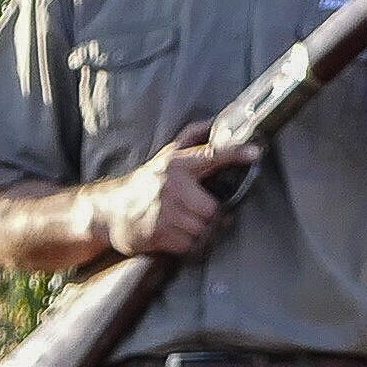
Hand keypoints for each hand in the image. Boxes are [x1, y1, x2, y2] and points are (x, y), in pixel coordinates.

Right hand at [96, 135, 254, 260]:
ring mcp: (164, 211)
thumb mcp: (167, 155)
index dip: (234, 153)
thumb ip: (192, 137)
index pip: (211, 155)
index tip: (255, 153)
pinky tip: (177, 233)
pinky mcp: (158, 234)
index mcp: (177, 163)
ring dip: (200, 230)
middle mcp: (171, 186)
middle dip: (211, 214)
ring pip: (202, 229)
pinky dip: (188, 243)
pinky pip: (190, 245)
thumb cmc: (147, 182)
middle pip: (212, 208)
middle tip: (202, 211)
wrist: (111, 211)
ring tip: (187, 222)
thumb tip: (217, 121)